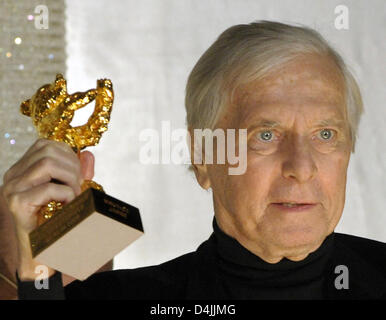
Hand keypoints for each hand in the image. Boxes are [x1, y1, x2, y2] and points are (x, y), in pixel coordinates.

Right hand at [1, 139, 94, 279]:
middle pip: (48, 151)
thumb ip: (77, 171)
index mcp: (21, 169)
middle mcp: (13, 176)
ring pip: (47, 164)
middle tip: (79, 186)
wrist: (40, 253)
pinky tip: (69, 205)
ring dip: (70, 179)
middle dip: (72, 166)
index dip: (68, 154)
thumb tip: (88, 154)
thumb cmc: (54, 220)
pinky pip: (49, 188)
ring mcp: (12, 189)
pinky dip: (66, 194)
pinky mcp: (18, 204)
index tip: (77, 173)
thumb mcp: (68, 190)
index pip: (45, 144)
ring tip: (75, 194)